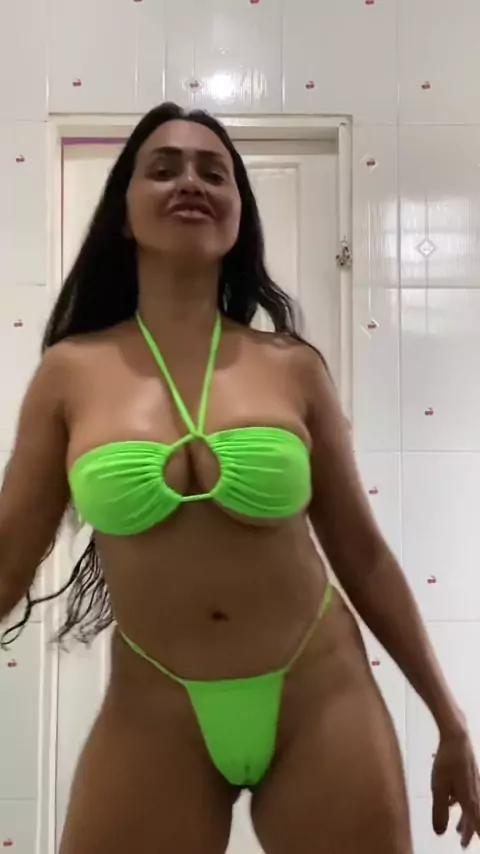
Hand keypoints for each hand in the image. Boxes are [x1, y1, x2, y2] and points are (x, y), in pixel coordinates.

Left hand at [431, 727, 479, 847]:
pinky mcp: (471, 773)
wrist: (457, 736)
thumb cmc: (447, 762)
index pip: (477, 824)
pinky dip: (462, 802)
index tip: (475, 844)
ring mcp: (475, 782)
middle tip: (462, 844)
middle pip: (475, 816)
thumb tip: (439, 833)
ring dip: (465, 818)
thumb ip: (439, 811)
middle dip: (469, 831)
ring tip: (458, 828)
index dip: (477, 835)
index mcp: (470, 800)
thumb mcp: (439, 788)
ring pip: (472, 804)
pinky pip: (469, 793)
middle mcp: (476, 793)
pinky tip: (453, 799)